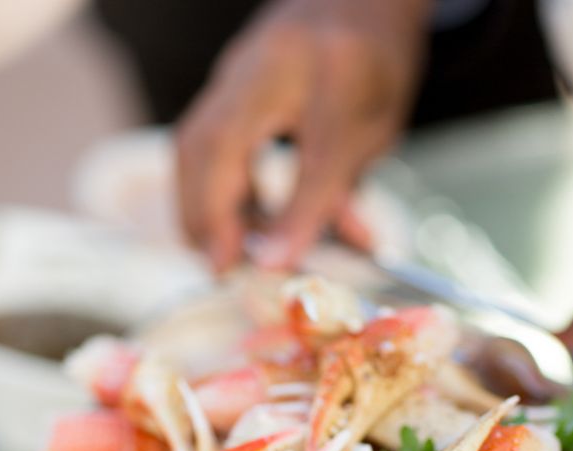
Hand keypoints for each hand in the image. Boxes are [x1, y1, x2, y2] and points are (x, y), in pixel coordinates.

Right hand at [176, 0, 428, 270]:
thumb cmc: (372, 68)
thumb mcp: (377, 131)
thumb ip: (344, 192)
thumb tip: (333, 255)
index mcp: (339, 72)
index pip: (318, 152)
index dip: (294, 213)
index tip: (272, 264)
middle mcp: (278, 61)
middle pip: (222, 142)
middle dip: (211, 214)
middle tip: (222, 268)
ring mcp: (240, 66)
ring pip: (195, 142)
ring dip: (197, 207)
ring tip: (217, 256)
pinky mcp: (222, 81)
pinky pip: (196, 140)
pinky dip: (201, 190)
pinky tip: (221, 225)